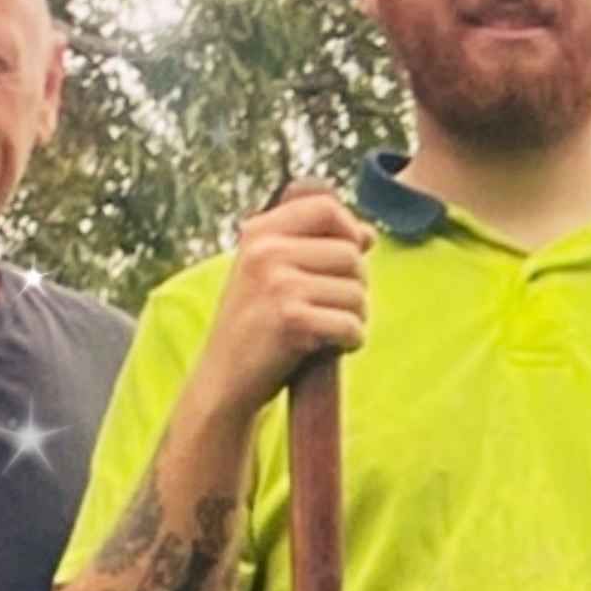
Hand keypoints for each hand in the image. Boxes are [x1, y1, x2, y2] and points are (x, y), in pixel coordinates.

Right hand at [192, 185, 373, 420]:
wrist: (223, 382)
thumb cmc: (256, 328)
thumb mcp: (272, 275)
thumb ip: (315, 248)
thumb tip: (368, 234)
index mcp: (260, 233)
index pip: (326, 208)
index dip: (350, 231)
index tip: (347, 260)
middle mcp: (266, 252)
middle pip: (350, 254)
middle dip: (355, 286)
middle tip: (332, 310)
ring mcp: (277, 284)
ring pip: (356, 291)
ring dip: (356, 317)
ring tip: (329, 330)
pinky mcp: (291, 320)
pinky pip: (350, 324)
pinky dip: (351, 340)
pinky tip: (331, 347)